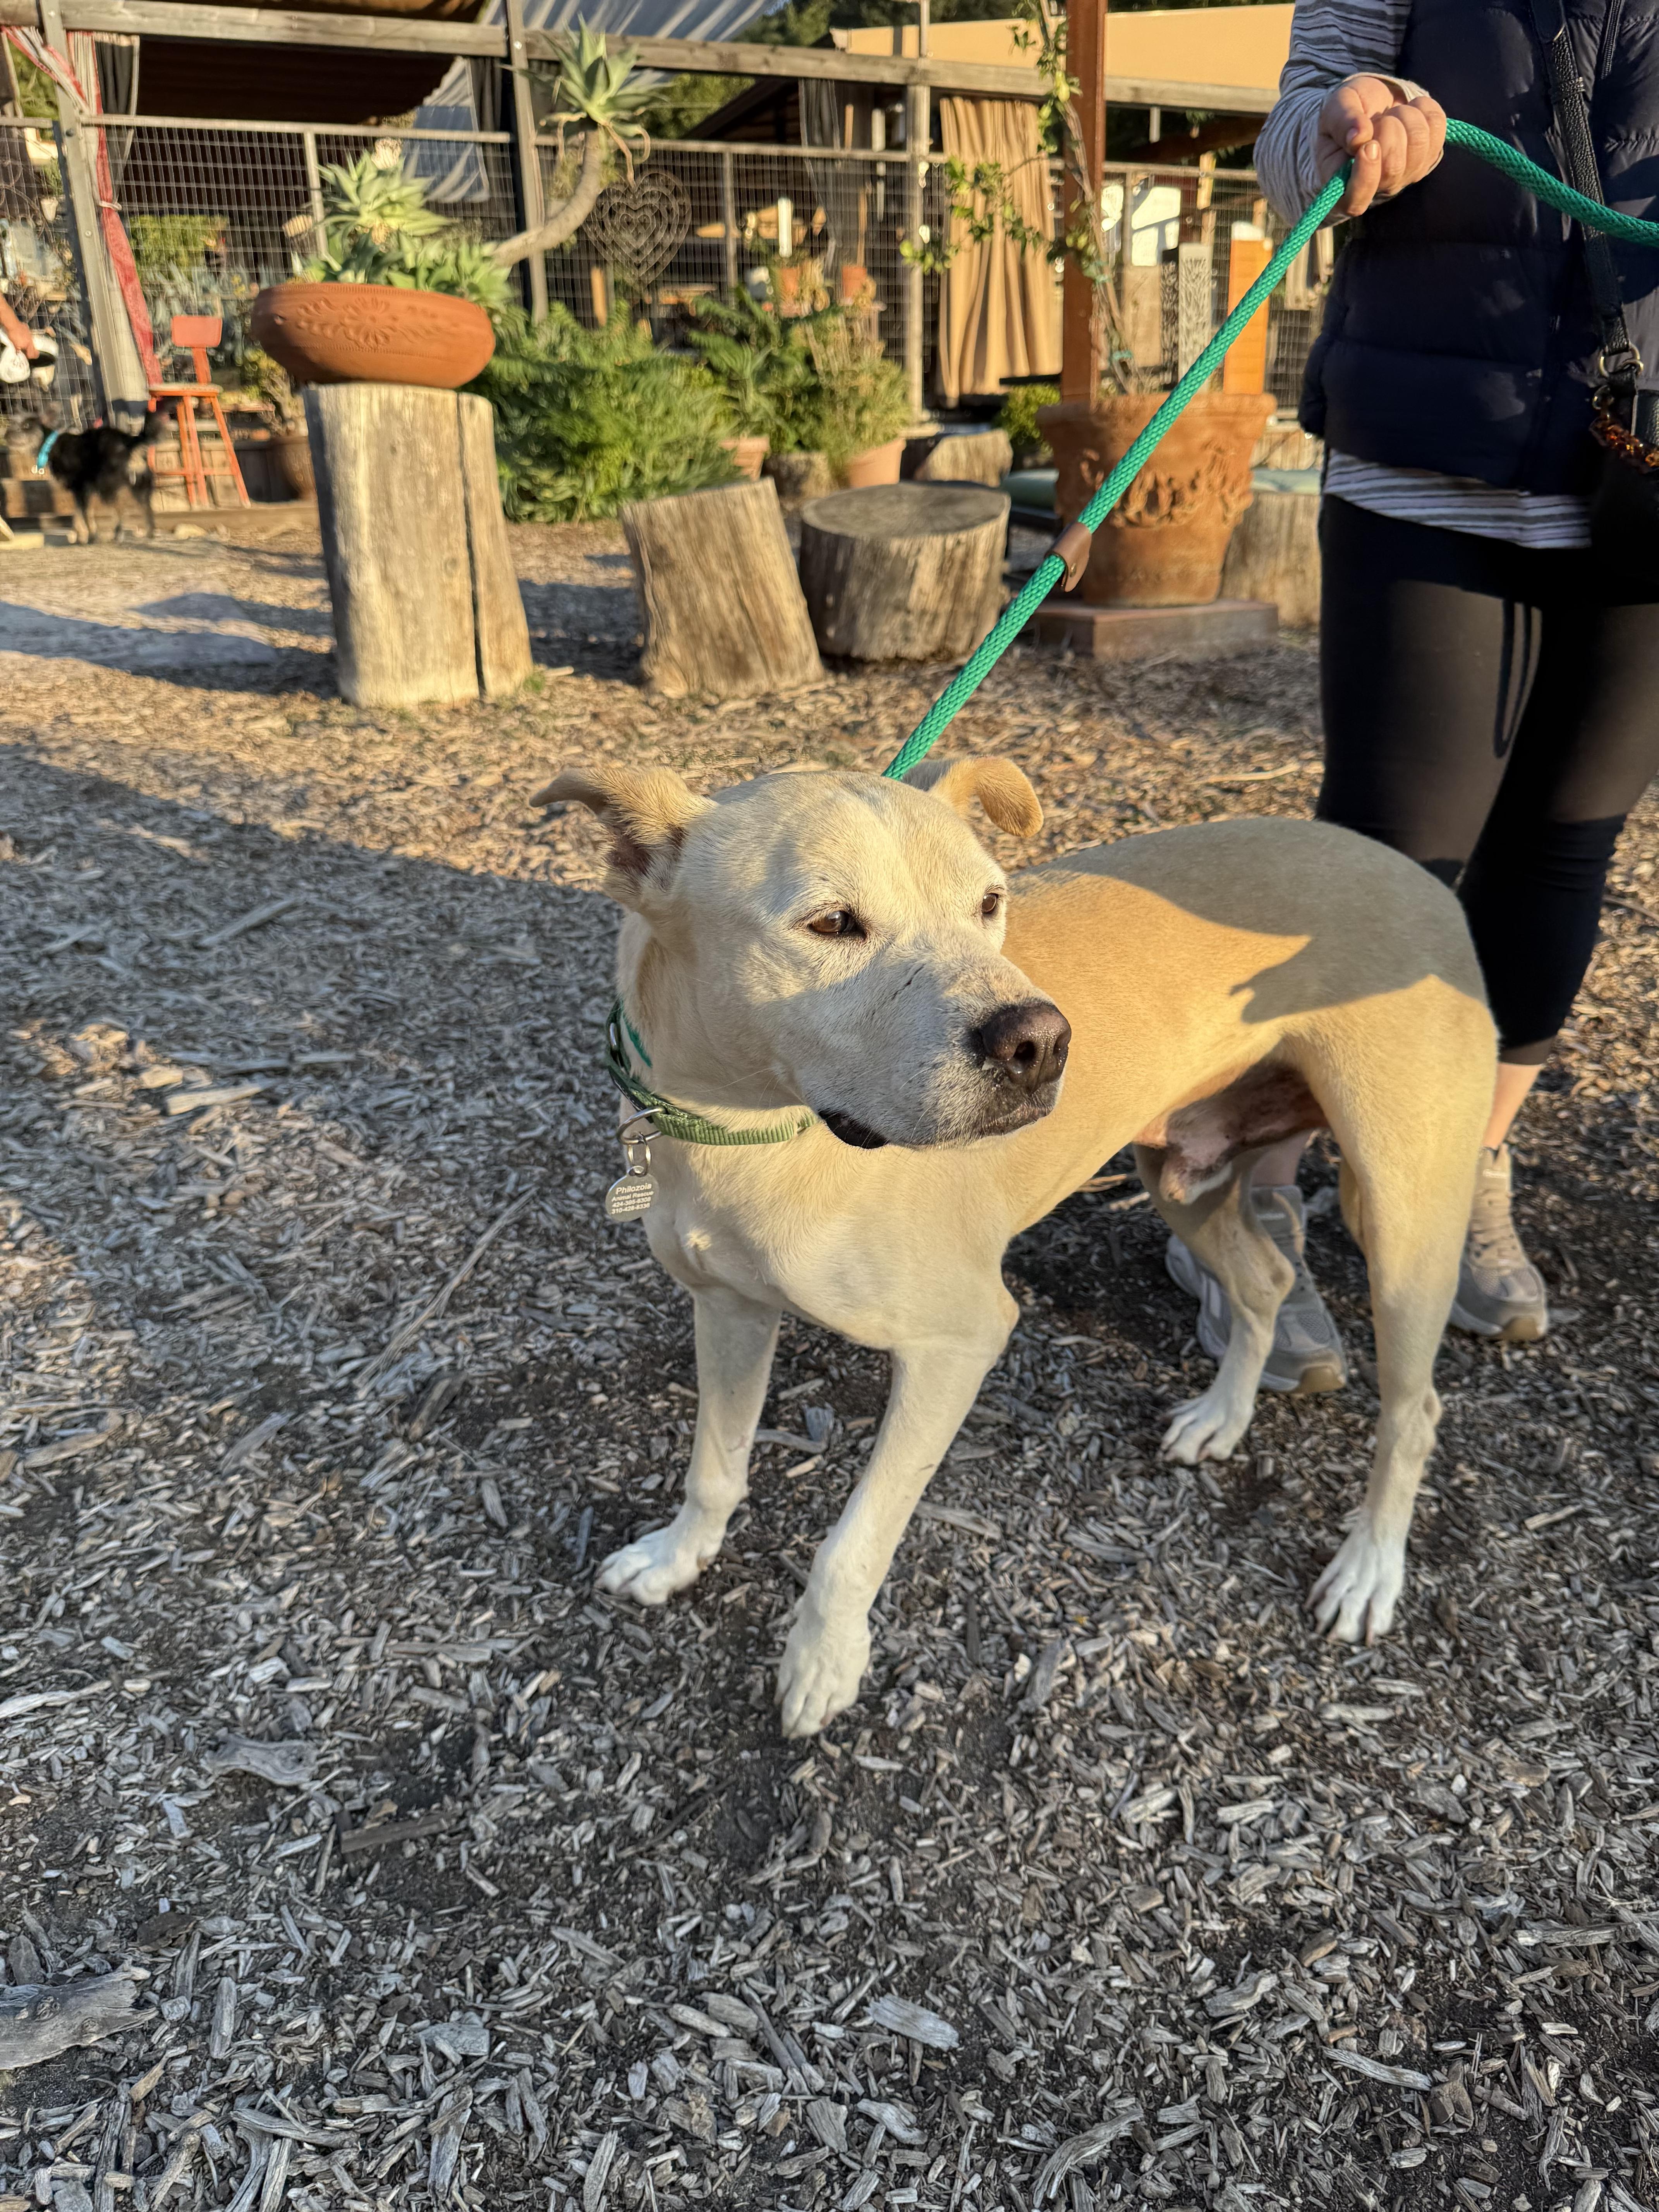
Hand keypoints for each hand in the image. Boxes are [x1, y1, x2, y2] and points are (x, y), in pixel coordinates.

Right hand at [1315, 76, 1445, 216]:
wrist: (1371, 104)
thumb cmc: (1347, 112)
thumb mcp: (1334, 108)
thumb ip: (1342, 121)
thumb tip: (1358, 136)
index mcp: (1344, 184)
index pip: (1356, 199)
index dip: (1366, 175)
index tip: (1369, 145)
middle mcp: (1377, 188)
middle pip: (1393, 166)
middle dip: (1387, 128)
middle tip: (1377, 118)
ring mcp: (1406, 175)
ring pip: (1418, 143)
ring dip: (1405, 115)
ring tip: (1390, 114)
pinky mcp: (1429, 155)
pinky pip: (1436, 125)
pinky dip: (1423, 107)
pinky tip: (1409, 109)